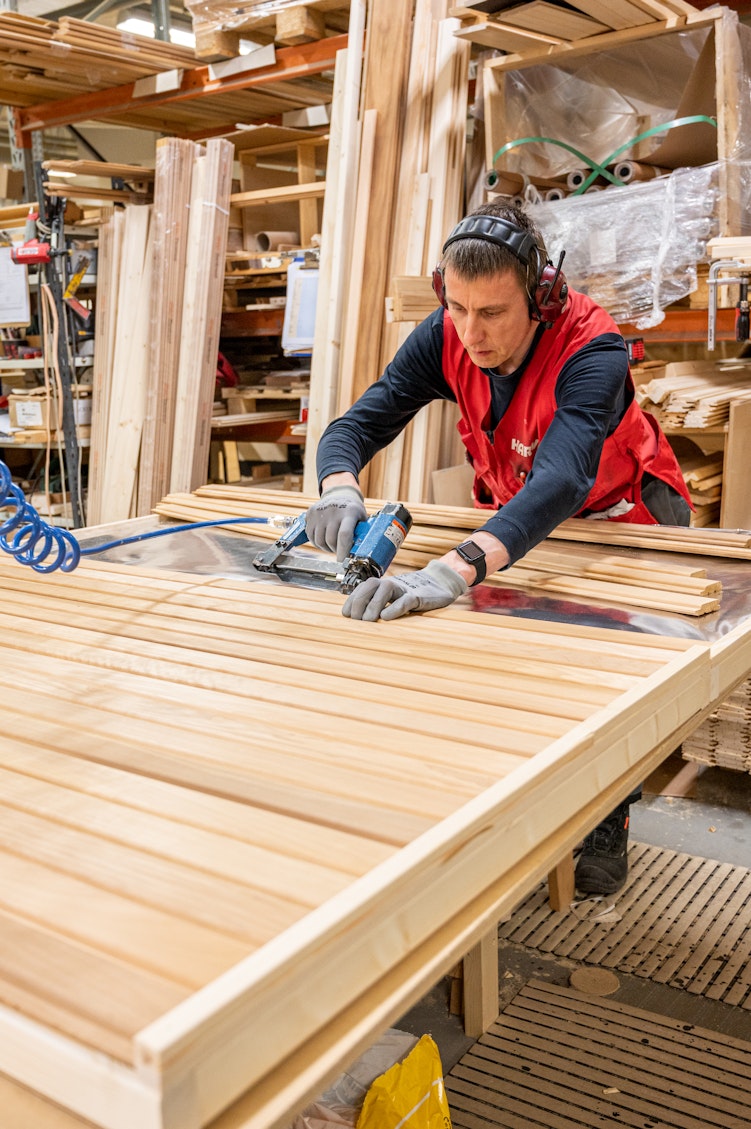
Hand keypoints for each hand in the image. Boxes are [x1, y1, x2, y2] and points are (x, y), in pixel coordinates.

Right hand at [305, 485, 366, 559]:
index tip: (342, 561)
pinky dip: (317, 542)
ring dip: (326, 548)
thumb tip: (358, 553)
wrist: (339, 494)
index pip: (344, 535)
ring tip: (332, 545)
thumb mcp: (361, 518)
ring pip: (319, 541)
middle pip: (331, 540)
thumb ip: (361, 533)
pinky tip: (324, 539)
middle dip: (335, 550)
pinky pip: (310, 536)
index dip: (343, 551)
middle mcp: (334, 511)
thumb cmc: (352, 511)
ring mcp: (320, 512)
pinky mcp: (310, 513)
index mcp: (350, 512)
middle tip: (340, 551)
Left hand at [342, 560, 467, 620]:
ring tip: (368, 621)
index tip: (347, 615)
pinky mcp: (418, 596)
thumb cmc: (412, 595)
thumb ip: (377, 605)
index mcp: (382, 585)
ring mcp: (404, 589)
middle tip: (356, 621)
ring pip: (385, 590)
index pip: (361, 589)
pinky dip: (395, 608)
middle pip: (369, 587)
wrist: (440, 584)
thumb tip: (358, 621)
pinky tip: (386, 617)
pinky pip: (405, 600)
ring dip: (373, 605)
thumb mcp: (393, 600)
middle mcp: (390, 584)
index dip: (352, 601)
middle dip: (359, 603)